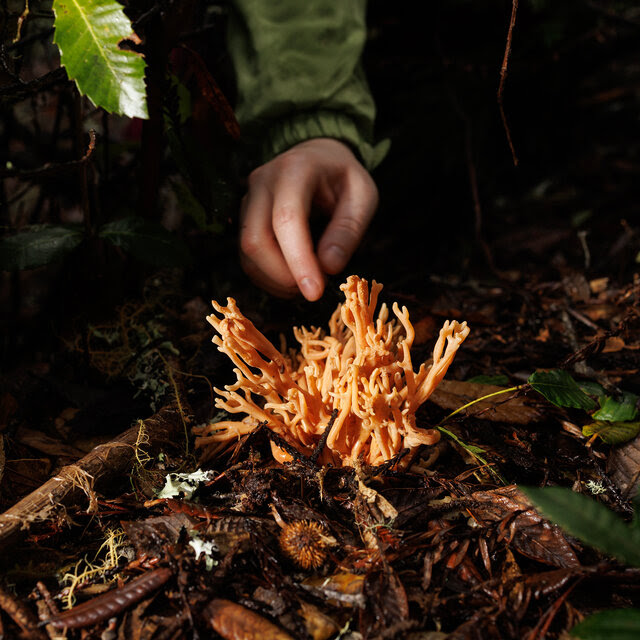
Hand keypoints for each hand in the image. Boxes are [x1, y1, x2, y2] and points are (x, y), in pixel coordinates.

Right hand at [238, 138, 377, 300]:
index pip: (286, 218)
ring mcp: (248, 199)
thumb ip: (349, 229)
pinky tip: (291, 280)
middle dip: (282, 275)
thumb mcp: (363, 196)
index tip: (314, 292)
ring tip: (306, 285)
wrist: (317, 157)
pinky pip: (246, 255)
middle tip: (314, 291)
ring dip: (274, 279)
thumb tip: (329, 267)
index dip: (298, 260)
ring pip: (247, 251)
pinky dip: (266, 276)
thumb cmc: (343, 177)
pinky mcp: (244, 218)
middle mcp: (263, 182)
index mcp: (295, 169)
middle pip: (256, 239)